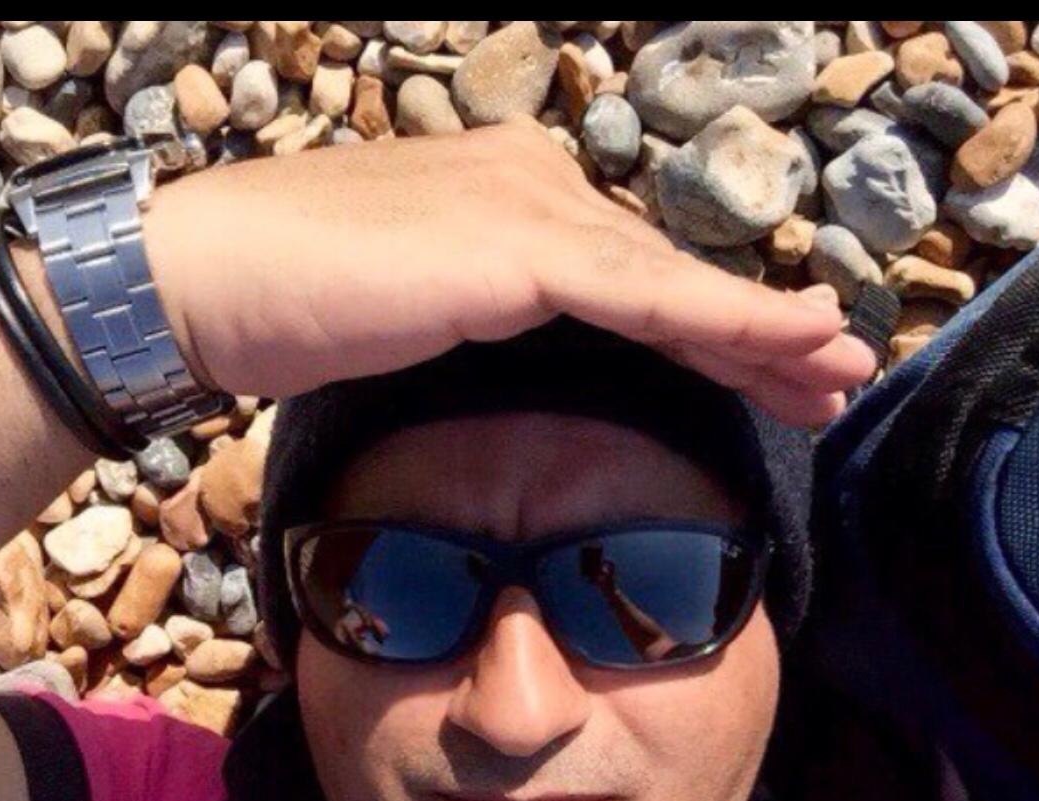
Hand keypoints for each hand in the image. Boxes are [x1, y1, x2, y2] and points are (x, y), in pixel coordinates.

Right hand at [142, 118, 875, 427]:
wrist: (199, 280)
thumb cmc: (282, 310)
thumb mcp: (409, 318)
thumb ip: (481, 325)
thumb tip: (520, 371)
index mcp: (510, 198)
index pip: (631, 274)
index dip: (708, 330)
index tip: (772, 380)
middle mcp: (533, 183)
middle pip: (668, 272)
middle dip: (759, 333)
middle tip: (835, 375)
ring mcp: (526, 206)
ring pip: (672, 281)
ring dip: (765, 332)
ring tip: (839, 370)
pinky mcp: (515, 246)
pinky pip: (642, 296)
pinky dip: (722, 326)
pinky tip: (787, 350)